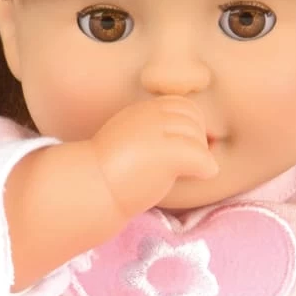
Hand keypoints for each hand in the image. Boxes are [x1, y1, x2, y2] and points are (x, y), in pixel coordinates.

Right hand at [87, 96, 219, 217]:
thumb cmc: (110, 175)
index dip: (192, 125)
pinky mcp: (161, 153)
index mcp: (141, 111)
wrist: (89, 189)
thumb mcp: (131, 143)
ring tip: (193, 171)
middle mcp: (149, 116)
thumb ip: (154, 136)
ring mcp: (155, 133)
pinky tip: (203, 175)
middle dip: (198, 139)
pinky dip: (206, 166)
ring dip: (201, 155)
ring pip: (197, 138)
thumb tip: (190, 141)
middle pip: (193, 118)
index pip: (183, 106)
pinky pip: (199, 155)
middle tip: (191, 161)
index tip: (187, 147)